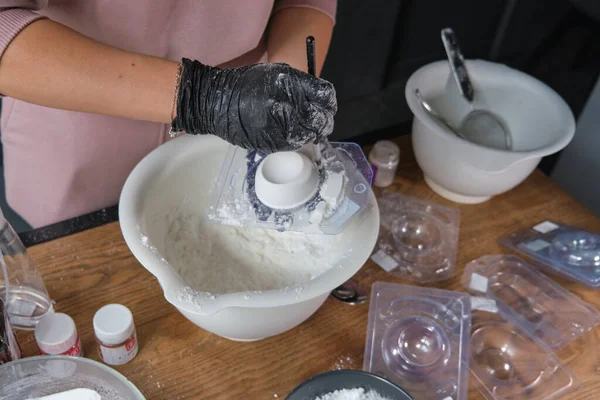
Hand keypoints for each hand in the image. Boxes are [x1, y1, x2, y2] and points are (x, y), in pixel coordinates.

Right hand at [171, 59, 336, 152]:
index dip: (328, 102)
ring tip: (303, 127)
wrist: (217, 102)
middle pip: (322, 118)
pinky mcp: (274, 142)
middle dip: (323, 120)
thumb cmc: (248, 85)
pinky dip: (297, 140)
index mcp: (291, 83)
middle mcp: (289, 104)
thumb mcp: (277, 73)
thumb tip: (319, 101)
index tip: (326, 105)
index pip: (326, 95)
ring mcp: (282, 126)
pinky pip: (295, 144)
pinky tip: (289, 133)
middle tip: (318, 121)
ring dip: (311, 132)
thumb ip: (301, 85)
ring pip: (311, 134)